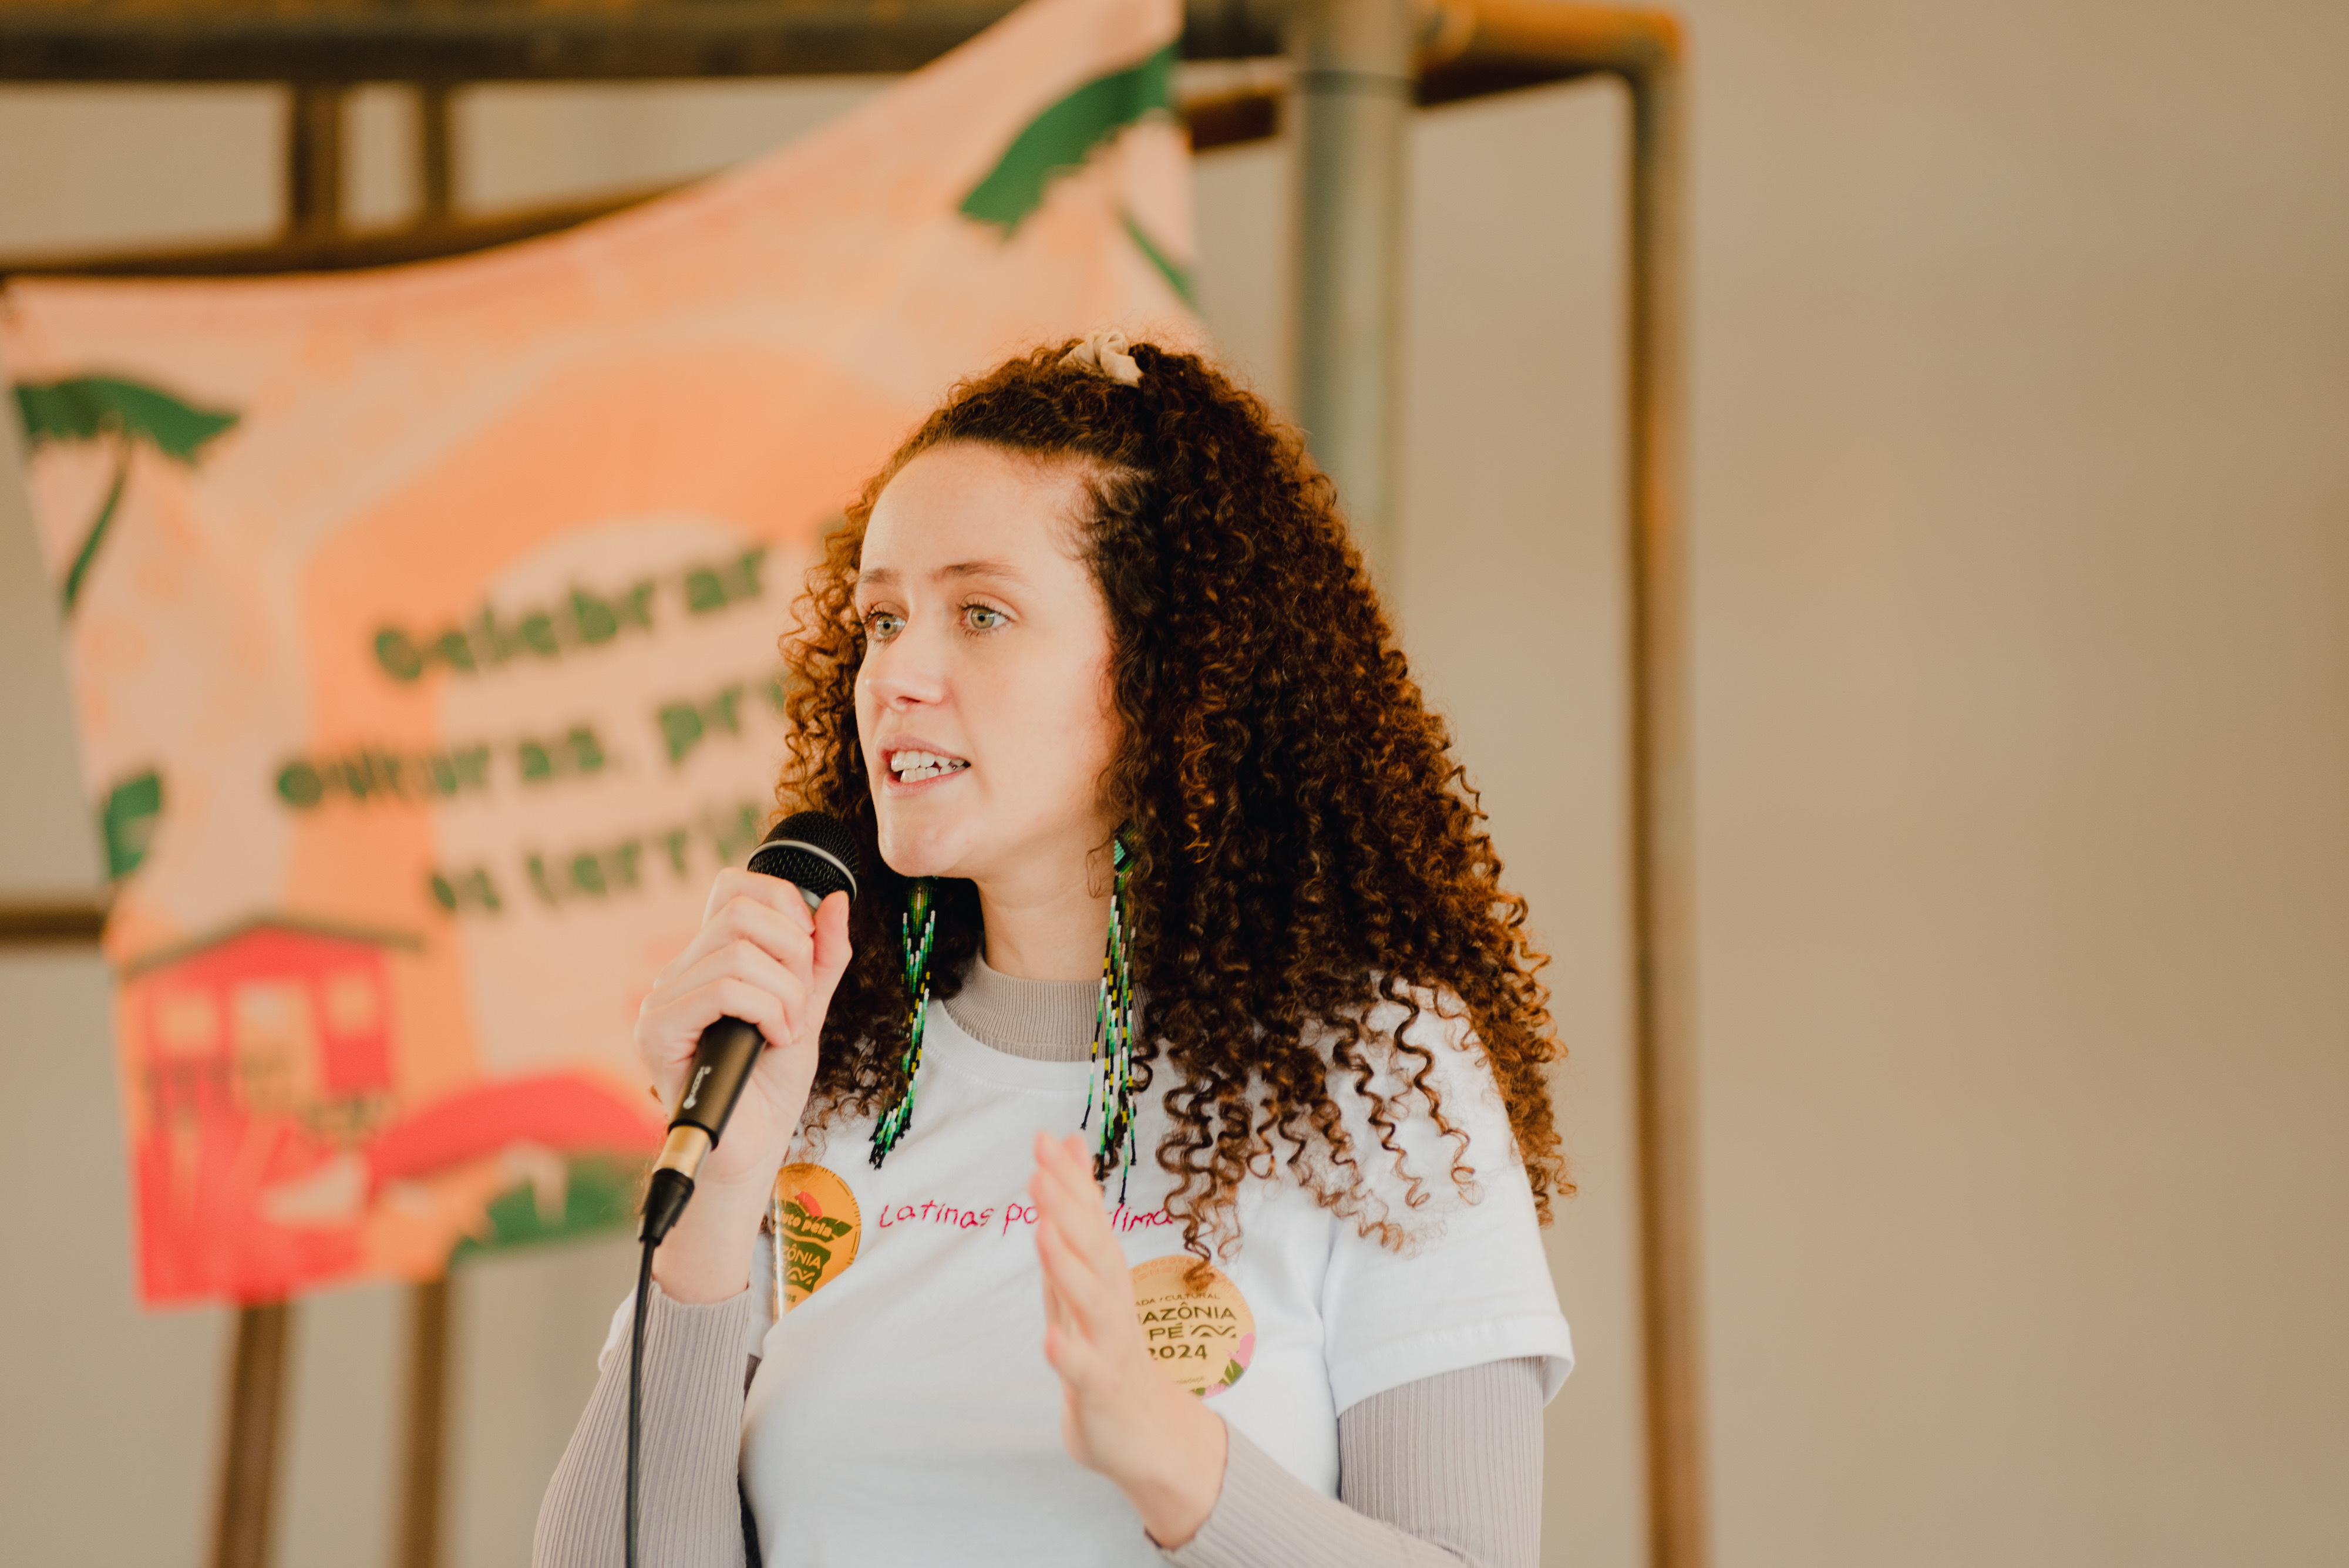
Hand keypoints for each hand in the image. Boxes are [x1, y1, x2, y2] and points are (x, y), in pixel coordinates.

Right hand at [633, 870, 851, 1299]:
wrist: (752, 1152)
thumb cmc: (771, 1087)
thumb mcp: (809, 1010)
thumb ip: (822, 959)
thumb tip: (837, 900)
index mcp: (709, 959)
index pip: (734, 887)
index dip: (783, 903)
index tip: (807, 952)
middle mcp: (678, 973)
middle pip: (743, 913)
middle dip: (794, 955)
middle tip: (799, 1004)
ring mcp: (662, 1001)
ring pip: (738, 954)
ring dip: (785, 994)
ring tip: (787, 1031)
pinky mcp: (657, 1032)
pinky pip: (723, 989)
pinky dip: (767, 1011)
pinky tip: (773, 1040)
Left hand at [1030, 1132, 1226, 1547]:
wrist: (1147, 1435)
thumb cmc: (1105, 1348)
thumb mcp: (1086, 1279)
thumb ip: (1075, 1217)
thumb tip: (1067, 1148)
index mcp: (1104, 1276)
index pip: (1088, 1220)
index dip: (1069, 1181)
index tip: (1044, 1138)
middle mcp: (1111, 1302)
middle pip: (1094, 1250)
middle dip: (1068, 1209)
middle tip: (1041, 1169)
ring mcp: (1109, 1345)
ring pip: (1092, 1302)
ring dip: (1068, 1266)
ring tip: (1043, 1231)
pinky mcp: (1100, 1389)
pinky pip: (1085, 1371)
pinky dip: (1069, 1353)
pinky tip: (1051, 1339)